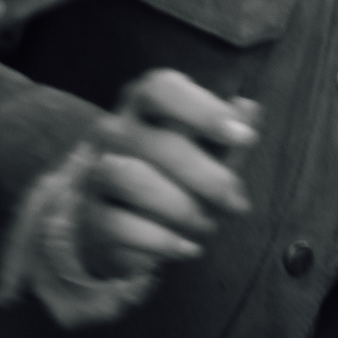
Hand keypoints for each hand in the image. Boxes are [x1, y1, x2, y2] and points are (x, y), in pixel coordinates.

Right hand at [68, 71, 257, 277]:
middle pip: (156, 143)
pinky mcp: (87, 215)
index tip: (244, 137)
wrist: (110, 217)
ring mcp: (95, 172)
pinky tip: (186, 247)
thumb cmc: (170, 175)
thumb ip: (227, 135)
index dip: (204, 110)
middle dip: (205, 177)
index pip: (163, 89)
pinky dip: (161, 241)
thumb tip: (250, 109)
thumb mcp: (204, 153)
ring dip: (179, 207)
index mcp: (143, 103)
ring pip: (130, 179)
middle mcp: (113, 130)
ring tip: (205, 224)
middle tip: (233, 201)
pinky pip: (119, 225)